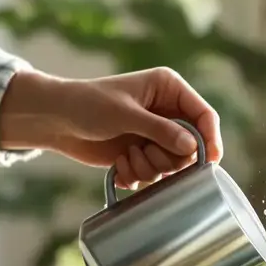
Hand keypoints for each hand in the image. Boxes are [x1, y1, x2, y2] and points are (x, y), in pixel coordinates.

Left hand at [0, 67, 222, 187]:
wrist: (55, 120)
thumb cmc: (87, 105)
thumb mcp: (125, 115)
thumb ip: (161, 131)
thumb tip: (193, 148)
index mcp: (169, 89)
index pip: (204, 115)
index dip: (211, 139)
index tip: (210, 162)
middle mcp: (167, 112)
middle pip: (192, 147)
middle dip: (168, 159)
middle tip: (145, 154)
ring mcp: (155, 134)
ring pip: (173, 165)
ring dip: (149, 169)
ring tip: (127, 159)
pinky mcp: (142, 153)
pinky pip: (155, 175)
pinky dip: (137, 176)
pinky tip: (119, 168)